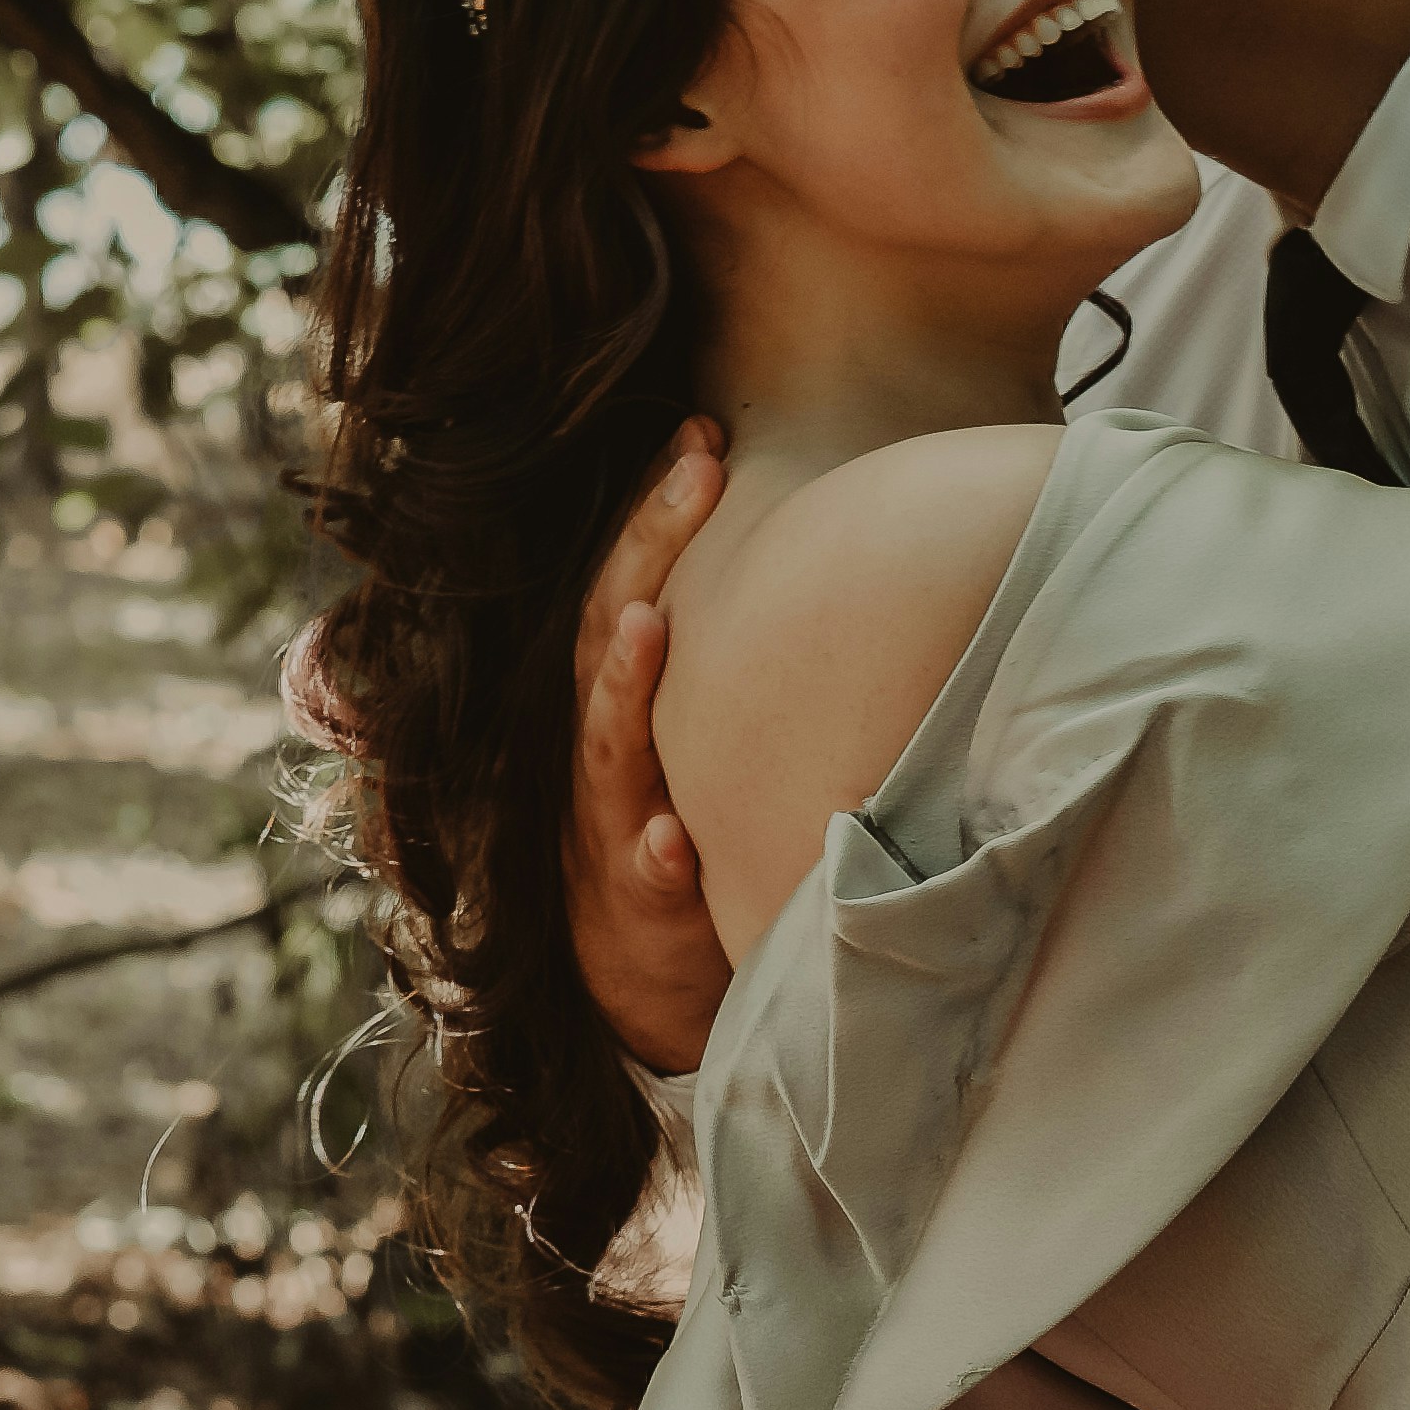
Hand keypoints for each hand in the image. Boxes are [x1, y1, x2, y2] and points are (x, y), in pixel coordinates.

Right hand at [564, 424, 733, 1074]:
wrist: (644, 978)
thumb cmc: (688, 828)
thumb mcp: (698, 736)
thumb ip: (726, 659)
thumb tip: (808, 551)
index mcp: (619, 699)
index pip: (631, 584)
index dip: (658, 511)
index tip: (704, 432)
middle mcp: (602, 749)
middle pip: (611, 635)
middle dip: (648, 552)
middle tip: (695, 472)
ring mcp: (610, 825)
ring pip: (606, 750)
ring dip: (625, 689)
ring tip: (649, 629)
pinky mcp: (635, 910)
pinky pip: (640, 880)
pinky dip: (655, 858)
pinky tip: (673, 840)